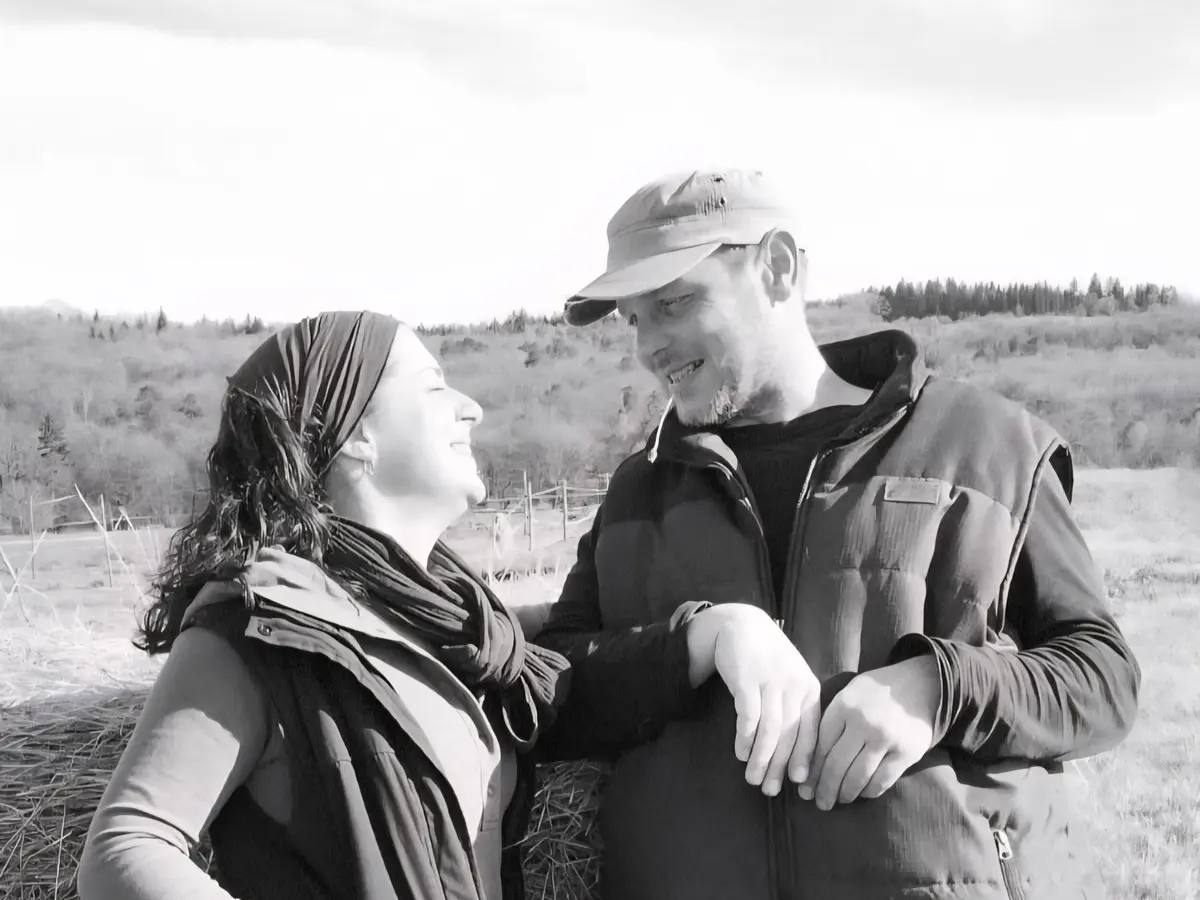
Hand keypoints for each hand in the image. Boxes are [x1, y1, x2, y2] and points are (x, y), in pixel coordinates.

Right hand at [690, 605, 821, 795]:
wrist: (742, 625)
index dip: (806, 760)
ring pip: (770, 731)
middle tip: (770, 790)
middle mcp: (793, 687)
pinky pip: (748, 717)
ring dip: (761, 759)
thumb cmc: (768, 659)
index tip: (800, 785)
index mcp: (809, 689)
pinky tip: (741, 753)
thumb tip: (798, 753)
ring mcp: (770, 683)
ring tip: (752, 778)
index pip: (812, 732)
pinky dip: (745, 739)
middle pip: (790, 736)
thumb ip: (797, 709)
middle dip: (780, 767)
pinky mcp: (747, 680)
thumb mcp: (791, 679)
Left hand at [797, 654, 940, 809]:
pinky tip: (862, 794)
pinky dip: (869, 791)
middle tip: (819, 803)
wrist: (921, 684)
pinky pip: (882, 780)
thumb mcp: (849, 694)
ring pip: (857, 776)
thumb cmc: (877, 693)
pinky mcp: (906, 752)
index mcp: (843, 706)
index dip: (812, 769)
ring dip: (844, 794)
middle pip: (836, 764)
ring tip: (838, 802)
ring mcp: (885, 738)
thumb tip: (809, 757)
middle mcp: (862, 722)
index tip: (805, 786)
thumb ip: (832, 719)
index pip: (821, 745)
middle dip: (824, 788)